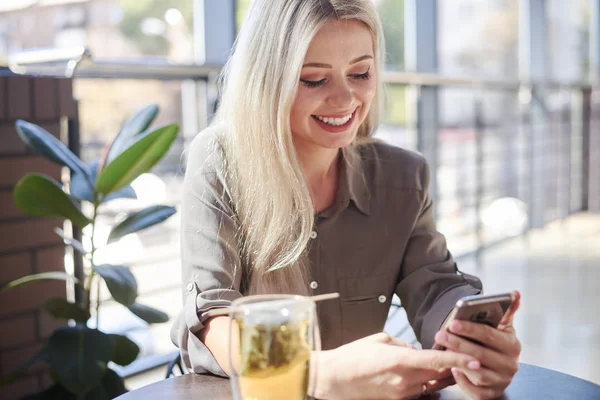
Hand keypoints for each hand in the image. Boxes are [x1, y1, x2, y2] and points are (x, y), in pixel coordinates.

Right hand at [314, 332, 480, 399]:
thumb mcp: (380, 340)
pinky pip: (418, 391)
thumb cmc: (353, 356)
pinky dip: (424, 383)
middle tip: (464, 356)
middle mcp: (404, 380)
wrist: (334, 379)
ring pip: (431, 384)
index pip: (437, 361)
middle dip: (454, 367)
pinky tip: (423, 375)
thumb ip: (403, 344)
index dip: (459, 360)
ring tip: (444, 364)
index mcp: (400, 361)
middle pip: (440, 375)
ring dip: (439, 375)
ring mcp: (401, 394)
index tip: (476, 359)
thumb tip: (417, 351)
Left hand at [434, 291, 521, 399]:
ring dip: (459, 362)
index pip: (490, 336)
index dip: (471, 329)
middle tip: (440, 335)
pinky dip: (464, 382)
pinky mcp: (493, 394)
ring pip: (479, 374)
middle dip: (458, 344)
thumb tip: (514, 292)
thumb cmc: (495, 341)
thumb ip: (506, 310)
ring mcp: (502, 381)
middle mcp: (511, 365)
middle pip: (481, 354)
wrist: (497, 363)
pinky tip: (453, 369)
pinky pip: (477, 392)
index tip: (452, 323)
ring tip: (443, 351)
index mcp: (512, 345)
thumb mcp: (501, 326)